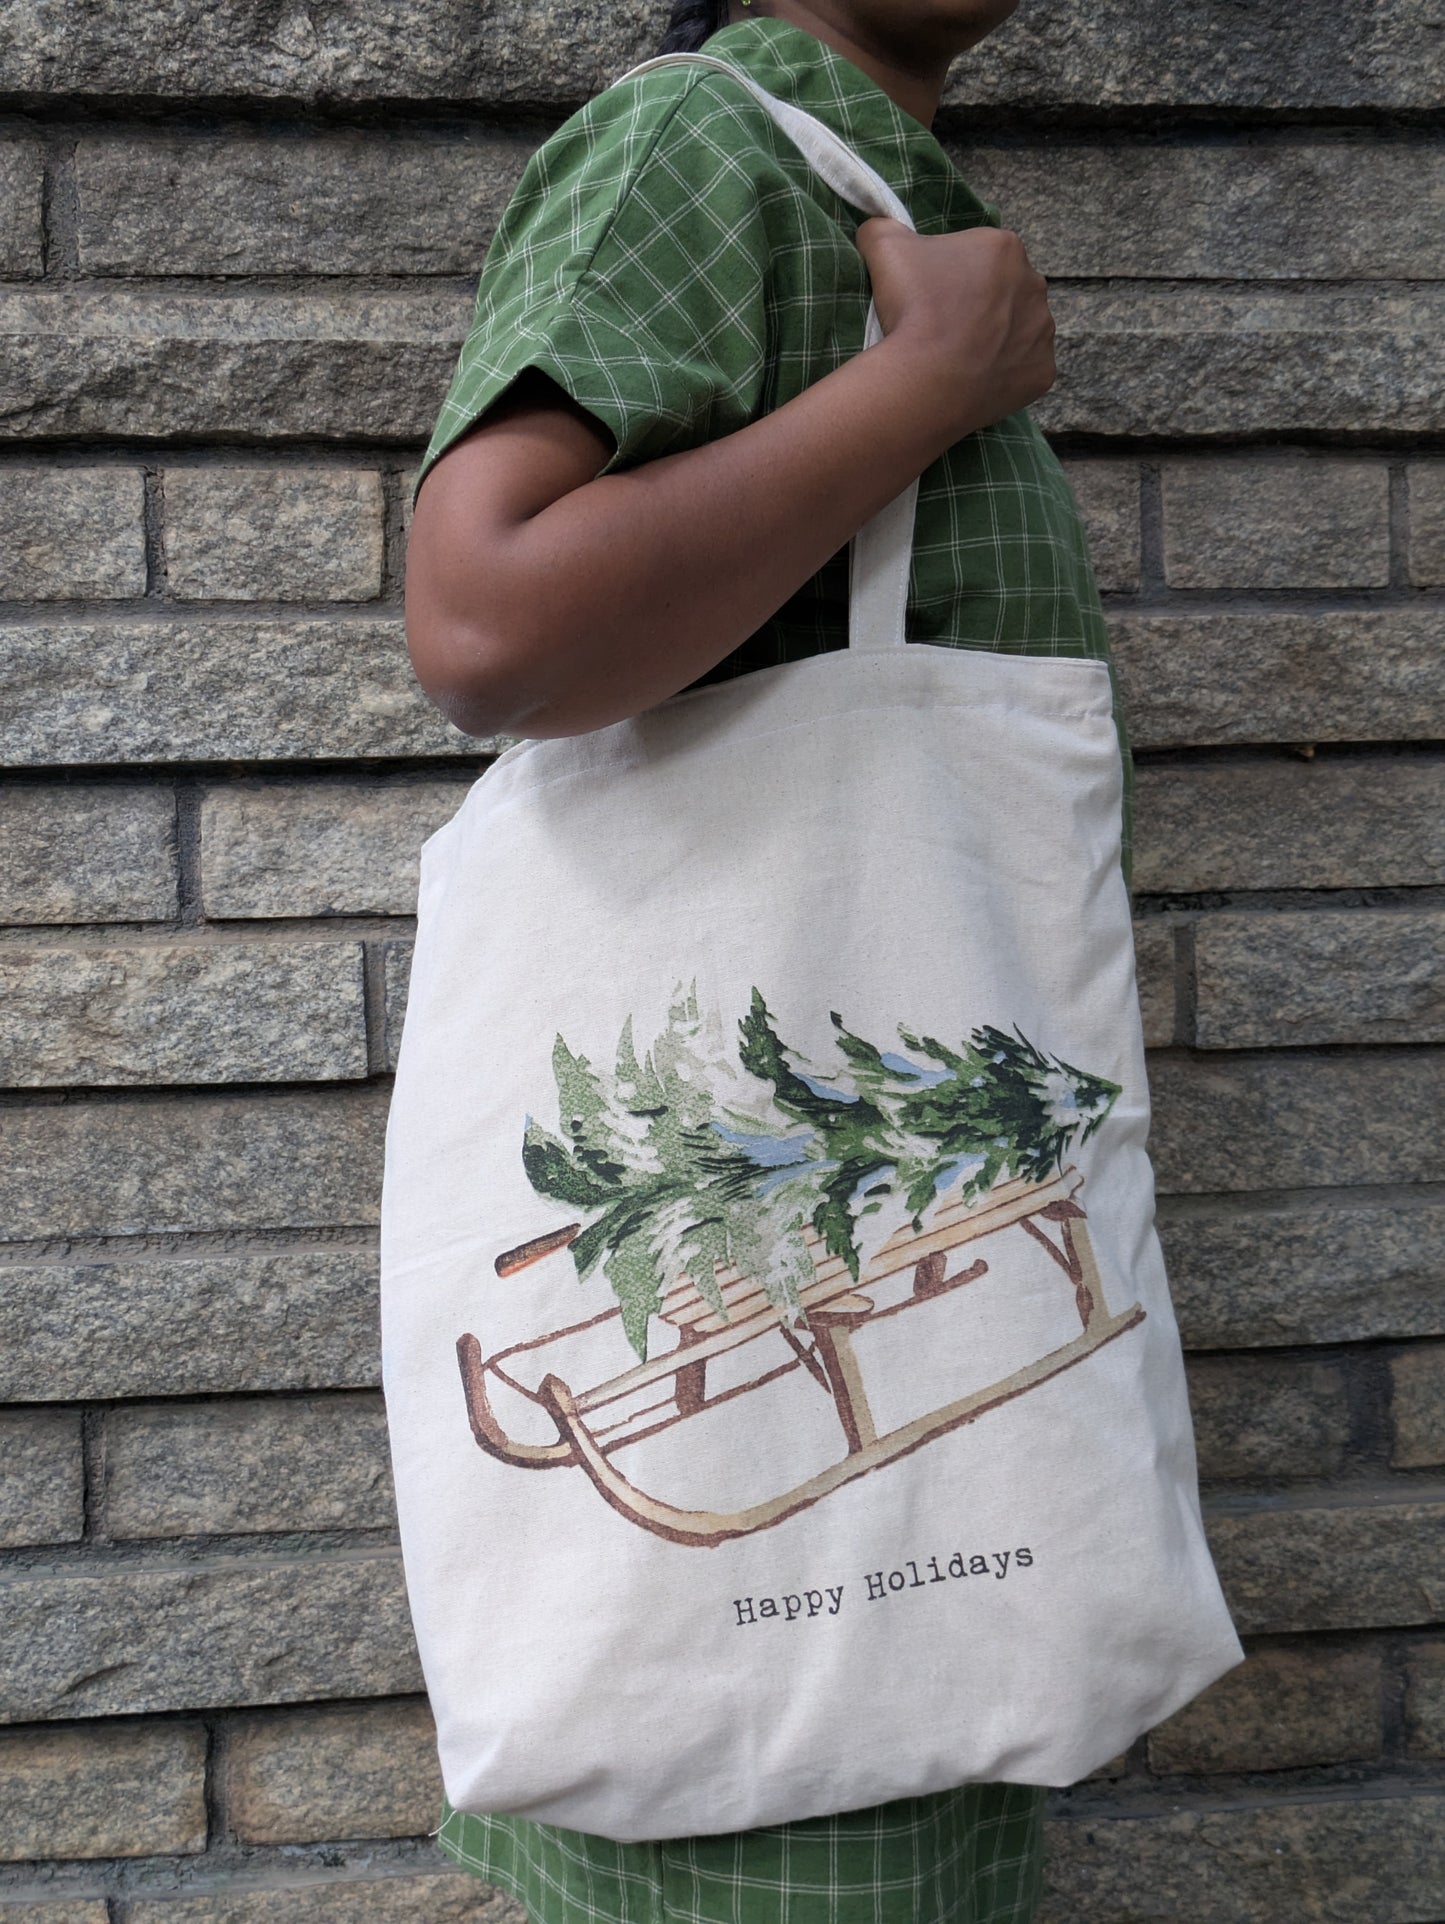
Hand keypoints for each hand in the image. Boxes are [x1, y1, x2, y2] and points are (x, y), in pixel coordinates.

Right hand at [854, 216, 1056, 437]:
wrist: (926, 381)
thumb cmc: (912, 308)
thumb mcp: (884, 247)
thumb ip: (884, 227)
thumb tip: (878, 226)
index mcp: (1005, 247)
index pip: (980, 256)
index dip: (954, 275)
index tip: (933, 296)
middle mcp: (1035, 285)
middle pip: (1006, 292)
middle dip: (982, 305)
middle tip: (945, 328)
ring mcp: (1044, 332)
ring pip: (1020, 331)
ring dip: (997, 340)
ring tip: (962, 358)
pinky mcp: (1043, 373)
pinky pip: (1026, 370)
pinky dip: (1006, 376)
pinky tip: (978, 381)